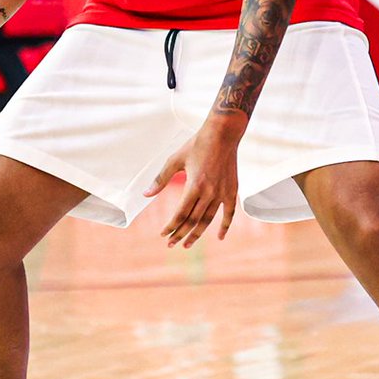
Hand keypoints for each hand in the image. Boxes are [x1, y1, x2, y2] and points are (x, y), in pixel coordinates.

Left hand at [143, 122, 239, 247]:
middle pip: (193, 220)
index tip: (163, 234)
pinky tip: (219, 237)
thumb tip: (146, 194)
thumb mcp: (175, 160)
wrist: (223, 134)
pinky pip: (229, 213)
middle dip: (181, 234)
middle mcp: (210, 192)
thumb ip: (161, 179)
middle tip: (170, 244)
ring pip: (209, 219)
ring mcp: (222, 192)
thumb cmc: (196, 145)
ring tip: (187, 244)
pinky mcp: (232, 190)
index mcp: (194, 185)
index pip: (181, 213)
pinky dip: (225, 226)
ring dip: (197, 234)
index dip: (171, 226)